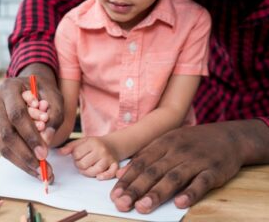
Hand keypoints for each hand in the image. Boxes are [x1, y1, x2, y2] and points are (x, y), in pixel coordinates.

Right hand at [0, 63, 63, 180]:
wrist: (30, 85)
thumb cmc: (44, 91)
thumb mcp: (55, 96)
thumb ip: (55, 115)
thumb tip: (47, 140)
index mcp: (9, 88)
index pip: (17, 115)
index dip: (30, 135)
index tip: (44, 153)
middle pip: (6, 133)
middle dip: (25, 153)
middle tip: (42, 167)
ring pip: (2, 144)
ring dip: (22, 161)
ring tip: (40, 173)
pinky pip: (4, 147)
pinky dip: (19, 159)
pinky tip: (33, 168)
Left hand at [59, 137, 118, 179]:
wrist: (113, 144)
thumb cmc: (95, 144)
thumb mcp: (83, 141)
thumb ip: (70, 146)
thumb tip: (60, 152)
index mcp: (92, 142)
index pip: (77, 154)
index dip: (75, 157)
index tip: (78, 156)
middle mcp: (101, 150)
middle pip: (84, 164)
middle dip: (80, 165)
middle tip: (82, 162)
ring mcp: (108, 158)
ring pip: (95, 171)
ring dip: (88, 172)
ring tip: (87, 168)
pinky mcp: (115, 165)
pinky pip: (110, 173)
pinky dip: (104, 176)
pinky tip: (99, 177)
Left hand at [110, 120, 268, 213]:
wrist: (227, 136)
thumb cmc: (191, 142)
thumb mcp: (167, 142)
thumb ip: (145, 157)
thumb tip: (122, 173)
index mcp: (163, 143)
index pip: (140, 162)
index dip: (127, 179)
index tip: (114, 195)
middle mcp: (177, 150)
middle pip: (153, 171)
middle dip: (136, 188)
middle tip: (122, 203)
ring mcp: (196, 160)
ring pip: (174, 177)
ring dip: (157, 193)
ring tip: (143, 207)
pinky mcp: (214, 170)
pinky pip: (201, 182)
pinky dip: (191, 193)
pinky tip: (179, 203)